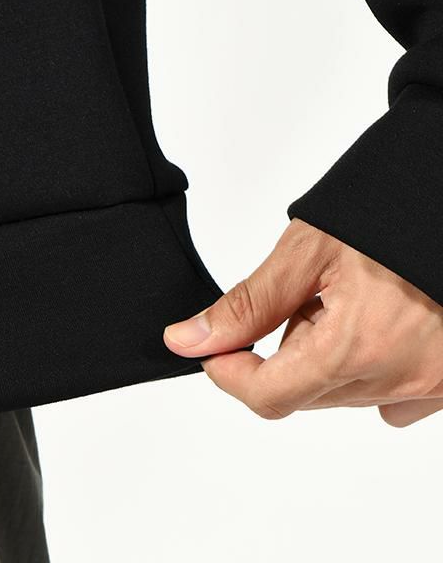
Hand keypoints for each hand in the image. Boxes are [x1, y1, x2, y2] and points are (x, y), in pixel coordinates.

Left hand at [163, 219, 442, 425]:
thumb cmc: (388, 210)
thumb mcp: (307, 251)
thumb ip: (246, 306)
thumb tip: (188, 340)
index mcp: (357, 346)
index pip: (269, 396)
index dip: (230, 374)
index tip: (217, 350)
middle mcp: (398, 378)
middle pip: (302, 392)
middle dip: (287, 349)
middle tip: (308, 297)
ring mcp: (430, 385)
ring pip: (339, 391)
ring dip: (327, 355)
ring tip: (352, 300)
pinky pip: (385, 395)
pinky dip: (365, 366)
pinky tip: (376, 323)